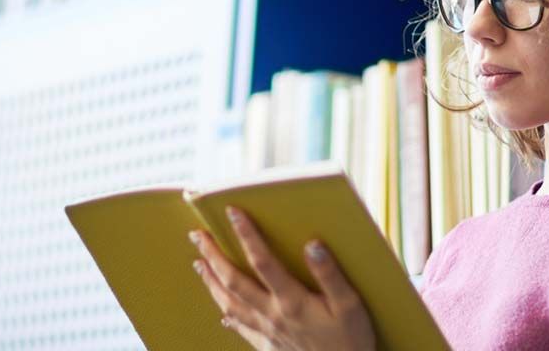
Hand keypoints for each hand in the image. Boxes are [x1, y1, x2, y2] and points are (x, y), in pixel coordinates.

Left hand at [188, 206, 376, 350]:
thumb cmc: (350, 341)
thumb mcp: (350, 305)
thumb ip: (330, 274)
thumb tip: (312, 244)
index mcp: (291, 301)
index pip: (262, 261)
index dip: (247, 235)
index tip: (232, 212)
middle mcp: (272, 314)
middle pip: (234, 281)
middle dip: (214, 256)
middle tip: (197, 236)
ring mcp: (267, 332)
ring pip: (230, 304)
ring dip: (212, 282)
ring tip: (199, 264)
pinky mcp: (268, 346)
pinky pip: (241, 329)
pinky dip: (229, 317)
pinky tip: (222, 312)